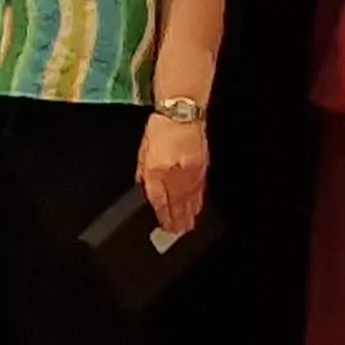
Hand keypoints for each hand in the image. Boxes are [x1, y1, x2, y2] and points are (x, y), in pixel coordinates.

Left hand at [137, 108, 210, 237]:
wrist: (182, 112)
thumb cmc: (160, 127)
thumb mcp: (143, 150)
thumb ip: (144, 171)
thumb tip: (144, 187)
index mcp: (156, 169)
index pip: (159, 199)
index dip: (162, 214)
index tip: (164, 224)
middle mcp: (174, 172)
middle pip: (176, 202)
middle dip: (177, 219)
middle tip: (177, 232)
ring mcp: (190, 170)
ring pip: (189, 198)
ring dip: (189, 213)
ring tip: (188, 225)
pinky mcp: (202, 165)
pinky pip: (199, 188)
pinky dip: (198, 199)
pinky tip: (197, 206)